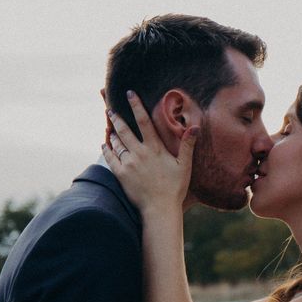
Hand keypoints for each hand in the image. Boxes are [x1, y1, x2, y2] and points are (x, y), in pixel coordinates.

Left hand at [102, 91, 199, 212]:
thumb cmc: (174, 187)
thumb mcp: (184, 165)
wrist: (159, 208)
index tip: (129, 93)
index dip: (136, 106)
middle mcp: (140, 153)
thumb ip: (188, 145)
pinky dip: (107, 148)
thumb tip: (195, 127)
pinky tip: (106, 143)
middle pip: (125, 130)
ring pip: (117, 143)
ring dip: (112, 133)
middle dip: (117, 117)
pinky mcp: (121, 174)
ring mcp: (129, 164)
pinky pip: (111, 157)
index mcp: (155, 148)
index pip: (144, 121)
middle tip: (109, 109)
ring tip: (109, 126)